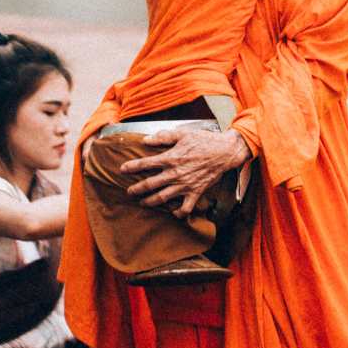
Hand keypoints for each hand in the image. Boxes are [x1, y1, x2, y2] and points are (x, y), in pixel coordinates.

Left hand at [119, 127, 251, 216]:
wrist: (225, 151)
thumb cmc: (204, 140)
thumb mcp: (182, 133)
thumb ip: (163, 137)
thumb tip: (146, 140)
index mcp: (170, 158)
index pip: (146, 164)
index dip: (132, 167)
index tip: (122, 169)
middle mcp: (175, 174)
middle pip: (150, 184)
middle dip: (137, 188)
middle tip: (129, 191)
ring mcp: (185, 185)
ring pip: (163, 197)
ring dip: (151, 202)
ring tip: (143, 203)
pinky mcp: (196, 192)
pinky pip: (186, 207)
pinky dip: (179, 213)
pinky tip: (173, 213)